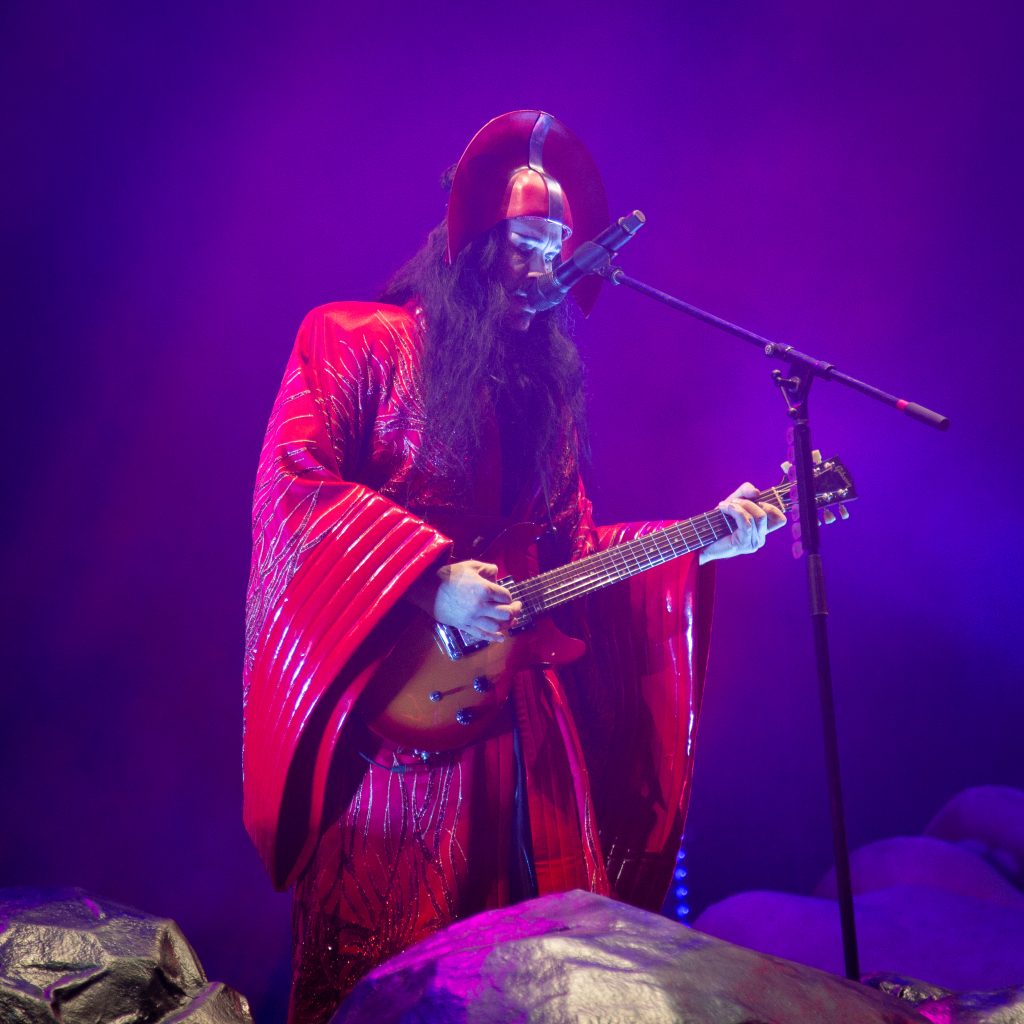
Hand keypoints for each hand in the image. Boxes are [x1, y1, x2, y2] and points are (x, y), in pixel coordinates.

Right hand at [407, 560, 522, 642]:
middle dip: (513, 611)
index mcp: (484, 589)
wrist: (428, 589)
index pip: (505, 596)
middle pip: (505, 613)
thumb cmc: (449, 575)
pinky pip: (482, 634)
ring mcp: (472, 617)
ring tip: (509, 620)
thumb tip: (496, 573)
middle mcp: (481, 605)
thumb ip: (487, 568)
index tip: (505, 595)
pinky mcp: (464, 625)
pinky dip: (493, 637)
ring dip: (505, 624)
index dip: (508, 596)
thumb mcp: (470, 566)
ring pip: (496, 626)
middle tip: (516, 608)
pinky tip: (501, 637)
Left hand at [699, 482, 786, 564]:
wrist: (702, 538)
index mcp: (761, 530)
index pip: (780, 518)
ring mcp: (754, 542)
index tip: (752, 501)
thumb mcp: (735, 502)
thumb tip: (756, 492)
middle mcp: (761, 538)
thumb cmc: (719, 521)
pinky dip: (735, 511)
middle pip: (766, 512)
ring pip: (758, 516)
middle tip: (732, 502)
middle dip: (748, 502)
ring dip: (740, 506)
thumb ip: (746, 492)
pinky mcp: (745, 544)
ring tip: (724, 506)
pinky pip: (747, 522)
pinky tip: (723, 509)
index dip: (770, 505)